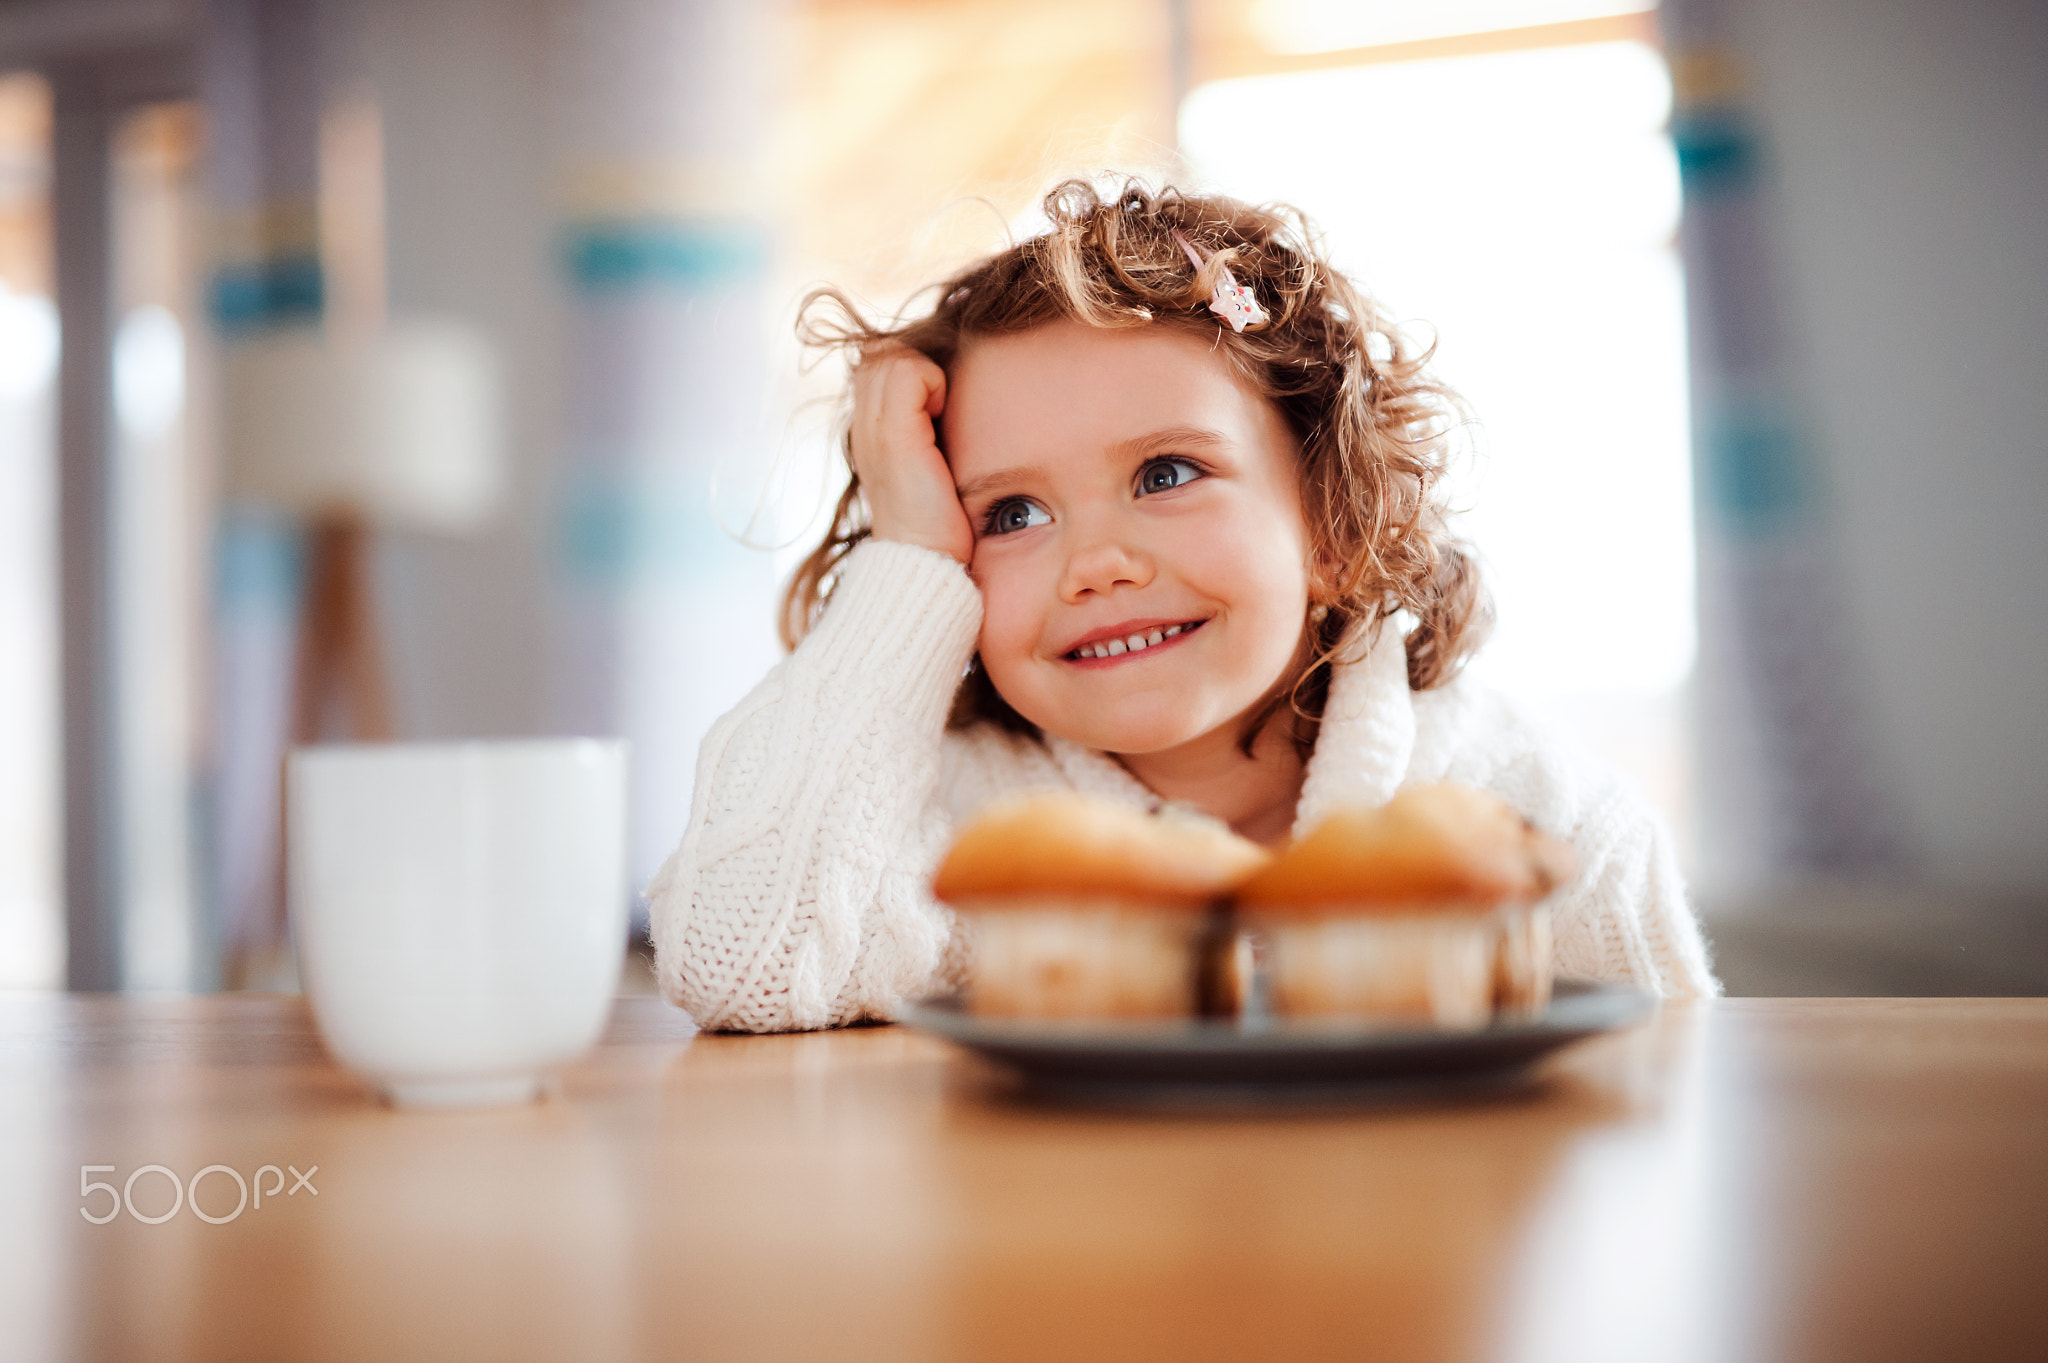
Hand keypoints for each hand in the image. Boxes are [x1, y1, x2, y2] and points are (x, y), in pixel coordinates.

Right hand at [849, 346, 973, 566]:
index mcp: (871, 435)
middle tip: (943, 402)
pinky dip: (930, 380)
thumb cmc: (942, 527)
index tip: (940, 400)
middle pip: (879, 353)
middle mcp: (863, 428)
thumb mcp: (935, 472)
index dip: (909, 367)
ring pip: (889, 356)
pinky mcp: (892, 438)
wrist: (927, 568)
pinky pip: (906, 372)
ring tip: (942, 408)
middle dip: (915, 364)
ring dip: (924, 371)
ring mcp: (873, 431)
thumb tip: (951, 400)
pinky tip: (943, 410)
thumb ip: (933, 436)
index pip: (877, 363)